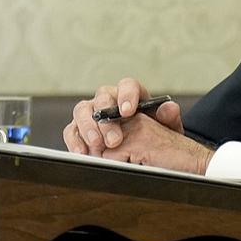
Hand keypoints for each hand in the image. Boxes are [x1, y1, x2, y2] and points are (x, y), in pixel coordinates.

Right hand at [64, 77, 209, 173]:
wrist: (143, 147)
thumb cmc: (154, 133)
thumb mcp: (167, 127)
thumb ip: (168, 117)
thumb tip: (169, 108)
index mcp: (131, 94)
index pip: (127, 86)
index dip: (126, 96)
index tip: (128, 111)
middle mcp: (108, 99)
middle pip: (102, 99)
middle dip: (106, 120)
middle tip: (114, 140)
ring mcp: (91, 112)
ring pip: (82, 110)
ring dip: (88, 128)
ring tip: (96, 145)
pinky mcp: (79, 128)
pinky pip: (71, 130)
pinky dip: (75, 141)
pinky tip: (82, 154)